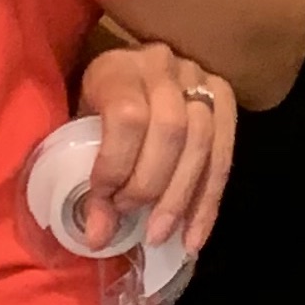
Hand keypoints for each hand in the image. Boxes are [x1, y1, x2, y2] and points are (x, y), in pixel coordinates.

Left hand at [78, 37, 236, 250]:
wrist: (126, 73)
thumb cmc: (95, 107)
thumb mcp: (80, 130)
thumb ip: (88, 177)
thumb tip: (100, 238)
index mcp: (119, 68)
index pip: (127, 117)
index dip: (117, 165)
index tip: (103, 201)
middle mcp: (163, 67)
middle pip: (171, 130)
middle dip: (152, 186)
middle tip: (132, 219)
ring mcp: (199, 80)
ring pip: (203, 142)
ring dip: (183, 198)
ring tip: (162, 235)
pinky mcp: (223, 98)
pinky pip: (224, 155)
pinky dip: (208, 202)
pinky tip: (194, 236)